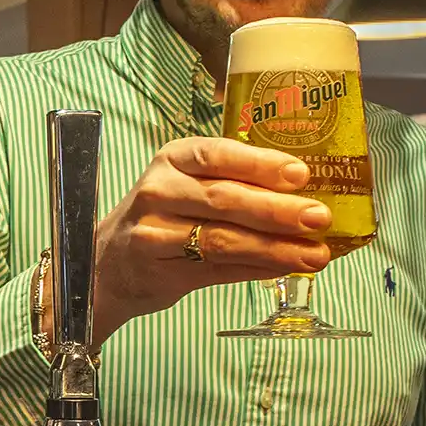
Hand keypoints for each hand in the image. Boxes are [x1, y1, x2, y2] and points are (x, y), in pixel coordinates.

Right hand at [83, 137, 335, 343]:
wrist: (107, 265)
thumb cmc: (162, 217)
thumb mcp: (188, 184)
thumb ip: (234, 183)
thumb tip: (305, 194)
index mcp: (173, 159)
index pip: (218, 154)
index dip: (261, 164)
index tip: (301, 174)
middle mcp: (159, 192)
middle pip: (224, 199)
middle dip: (277, 210)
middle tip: (318, 218)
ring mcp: (154, 233)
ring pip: (222, 239)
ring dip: (274, 248)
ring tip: (314, 254)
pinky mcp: (161, 271)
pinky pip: (217, 270)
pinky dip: (256, 270)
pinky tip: (284, 268)